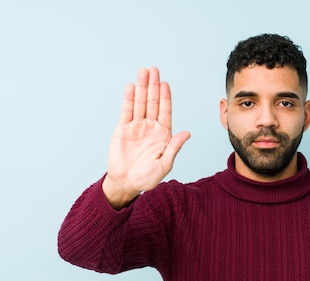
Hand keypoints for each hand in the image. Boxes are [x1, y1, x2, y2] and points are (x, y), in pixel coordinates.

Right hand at [102, 67, 190, 208]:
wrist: (126, 183)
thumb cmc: (147, 178)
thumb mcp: (165, 164)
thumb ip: (174, 147)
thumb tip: (187, 133)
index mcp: (163, 135)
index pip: (165, 111)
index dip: (165, 97)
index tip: (165, 83)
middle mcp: (150, 128)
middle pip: (152, 102)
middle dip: (153, 86)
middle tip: (154, 69)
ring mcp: (136, 127)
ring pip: (139, 103)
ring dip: (141, 87)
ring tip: (143, 72)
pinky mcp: (123, 129)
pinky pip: (126, 111)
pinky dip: (128, 99)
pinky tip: (130, 87)